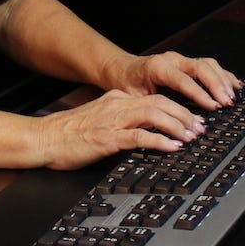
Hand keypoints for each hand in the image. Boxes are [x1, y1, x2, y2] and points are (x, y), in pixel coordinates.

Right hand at [36, 89, 208, 170]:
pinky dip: (159, 141)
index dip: (179, 107)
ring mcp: (113, 121)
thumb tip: (145, 130)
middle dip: (185, 115)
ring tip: (191, 137)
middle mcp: (118, 105)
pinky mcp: (108, 138)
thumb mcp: (100, 120)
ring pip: (154, 114)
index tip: (193, 118)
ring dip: (177, 126)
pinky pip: (140, 136)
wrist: (44, 139)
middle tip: (200, 128)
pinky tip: (171, 148)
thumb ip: (121, 120)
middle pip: (161, 103)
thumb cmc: (69, 134)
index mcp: (117, 100)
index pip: (155, 98)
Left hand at [112, 51, 241, 110]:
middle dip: (216, 86)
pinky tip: (234, 84)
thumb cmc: (127, 85)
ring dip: (222, 80)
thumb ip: (151, 108)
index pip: (184, 80)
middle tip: (226, 102)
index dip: (200, 93)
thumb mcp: (134, 99)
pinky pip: (209, 65)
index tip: (212, 106)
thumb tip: (168, 125)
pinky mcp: (187, 63)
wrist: (123, 70)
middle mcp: (172, 60)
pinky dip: (223, 75)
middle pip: (201, 68)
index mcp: (158, 67)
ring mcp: (181, 60)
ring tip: (232, 97)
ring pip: (208, 64)